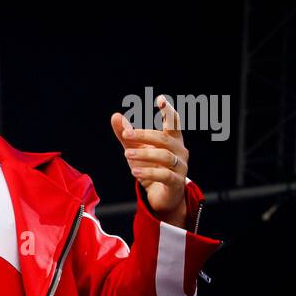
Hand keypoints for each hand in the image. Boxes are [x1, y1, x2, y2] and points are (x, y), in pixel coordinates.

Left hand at [111, 94, 188, 226]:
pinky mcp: (176, 182)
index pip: (173, 123)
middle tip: (126, 135)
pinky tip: (134, 170)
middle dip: (144, 135)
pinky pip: (164, 175)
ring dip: (144, 154)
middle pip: (164, 139)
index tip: (160, 99)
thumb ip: (127, 135)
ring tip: (127, 155)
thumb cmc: (151, 168)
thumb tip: (115, 116)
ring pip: (164, 156)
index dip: (168, 111)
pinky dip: (149, 172)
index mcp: (172, 140)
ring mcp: (180, 167)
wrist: (160, 196)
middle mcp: (179, 151)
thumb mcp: (136, 150)